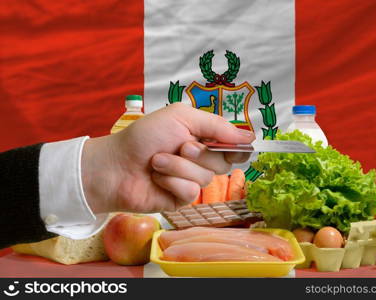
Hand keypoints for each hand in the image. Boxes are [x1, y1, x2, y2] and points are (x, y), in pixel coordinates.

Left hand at [81, 103, 254, 212]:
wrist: (115, 165)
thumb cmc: (144, 136)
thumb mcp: (181, 117)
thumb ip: (217, 125)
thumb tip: (250, 136)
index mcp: (202, 137)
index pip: (233, 145)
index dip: (237, 146)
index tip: (236, 146)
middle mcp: (200, 159)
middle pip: (224, 162)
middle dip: (200, 153)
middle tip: (180, 146)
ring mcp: (191, 179)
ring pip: (206, 178)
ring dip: (179, 167)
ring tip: (157, 162)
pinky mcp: (181, 198)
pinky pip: (191, 192)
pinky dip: (172, 182)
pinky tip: (157, 179)